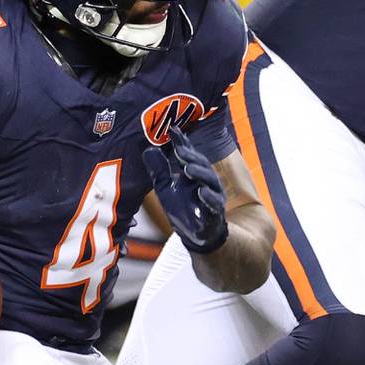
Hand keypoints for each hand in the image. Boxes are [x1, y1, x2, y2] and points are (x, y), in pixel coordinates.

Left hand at [143, 134, 228, 253]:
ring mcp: (214, 196)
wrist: (194, 234)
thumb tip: (148, 149)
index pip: (189, 154)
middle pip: (202, 164)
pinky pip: (214, 204)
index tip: (173, 130)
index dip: (182, 142)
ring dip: (199, 173)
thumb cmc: (183, 208)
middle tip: (179, 150)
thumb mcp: (166, 187)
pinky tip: (200, 192)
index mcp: (195, 172)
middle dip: (191, 156)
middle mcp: (207, 181)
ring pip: (210, 181)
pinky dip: (208, 198)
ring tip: (187, 168)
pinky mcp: (216, 213)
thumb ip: (159, 170)